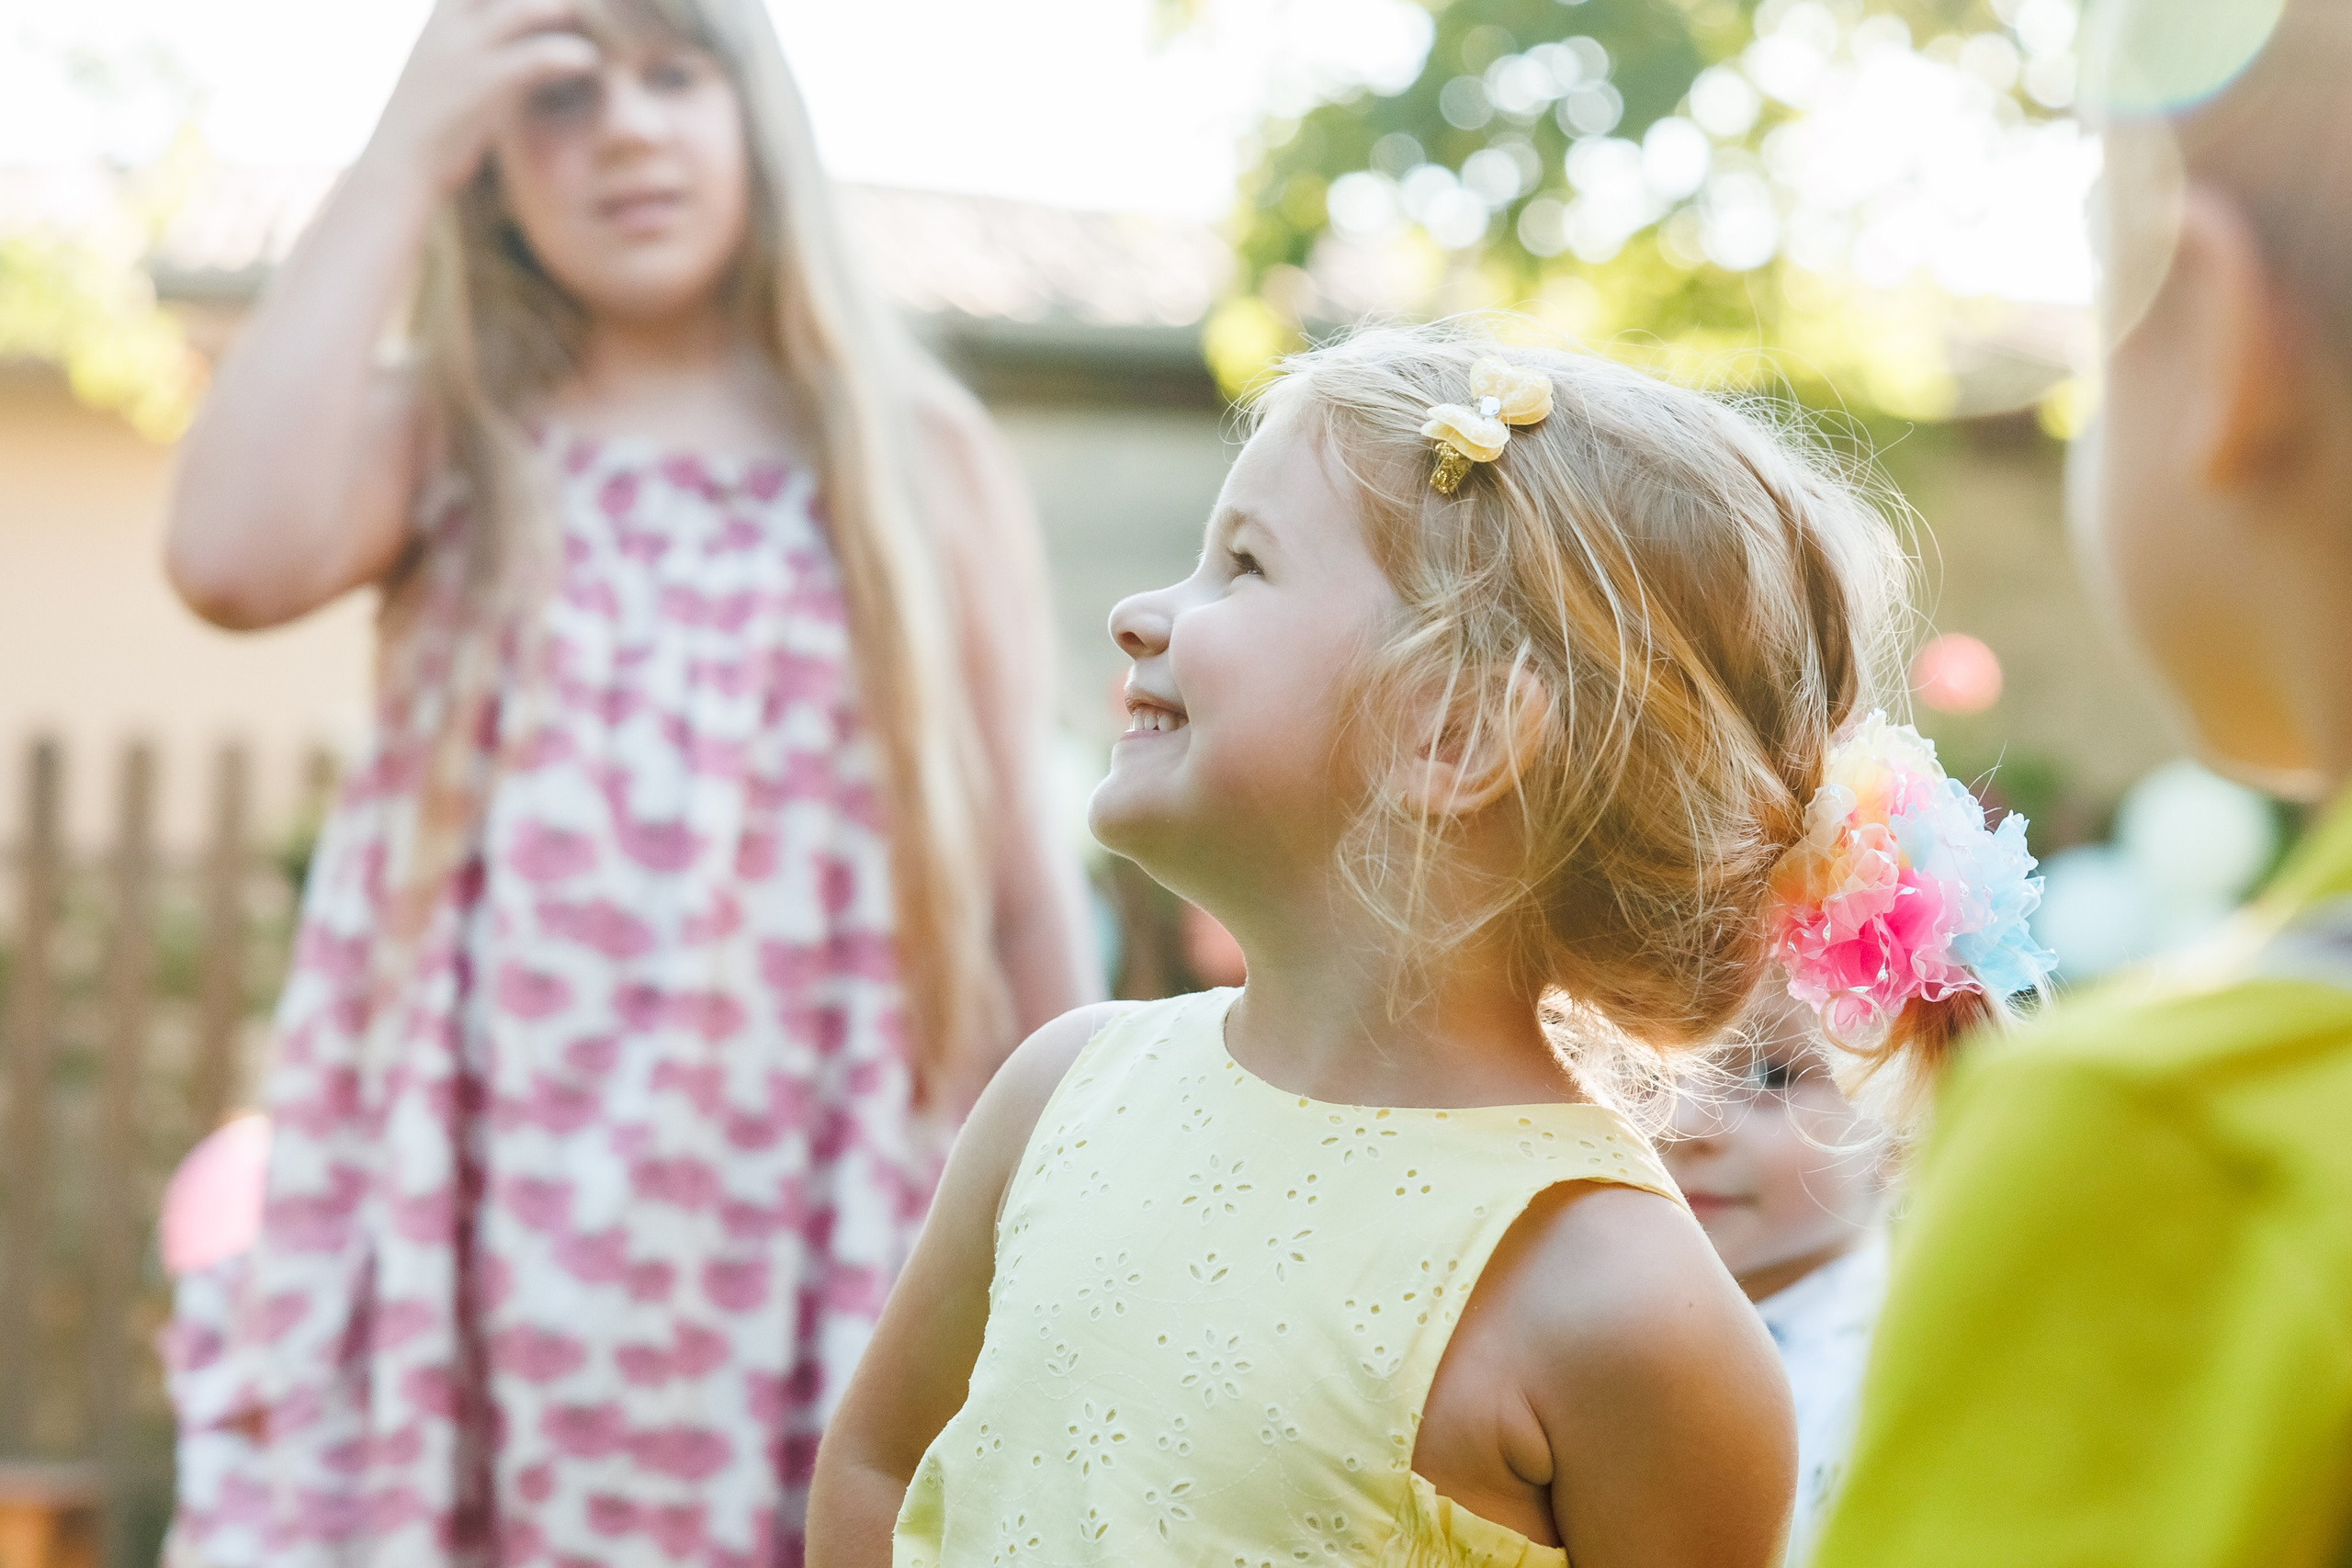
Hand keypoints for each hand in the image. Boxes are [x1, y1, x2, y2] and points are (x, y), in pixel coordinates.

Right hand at [360, 0, 600, 198]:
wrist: (394, 166)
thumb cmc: (423, 126)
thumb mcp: (441, 73)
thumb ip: (474, 51)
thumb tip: (509, 53)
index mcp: (438, 20)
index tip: (546, 7)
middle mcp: (448, 27)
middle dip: (537, 0)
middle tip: (579, 6)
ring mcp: (464, 53)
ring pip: (521, 11)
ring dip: (557, 10)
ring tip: (585, 18)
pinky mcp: (483, 86)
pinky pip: (535, 58)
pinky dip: (567, 54)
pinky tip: (587, 60)